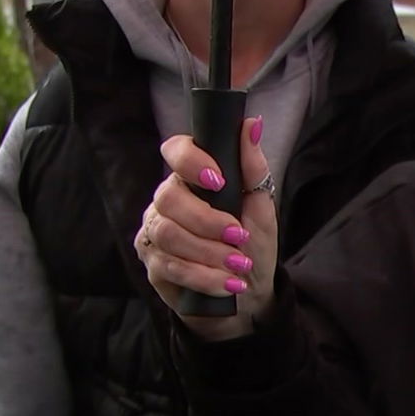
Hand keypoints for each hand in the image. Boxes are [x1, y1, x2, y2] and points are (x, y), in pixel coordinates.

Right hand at [136, 115, 277, 340]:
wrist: (249, 290)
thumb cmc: (252, 242)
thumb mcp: (260, 205)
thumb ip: (253, 166)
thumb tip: (252, 124)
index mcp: (191, 178)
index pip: (175, 150)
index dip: (191, 160)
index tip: (219, 180)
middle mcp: (167, 201)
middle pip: (169, 198)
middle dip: (208, 220)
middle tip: (239, 236)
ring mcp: (156, 233)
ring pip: (168, 235)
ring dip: (209, 252)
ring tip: (238, 264)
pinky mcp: (154, 266)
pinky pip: (171, 267)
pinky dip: (205, 276)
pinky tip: (227, 283)